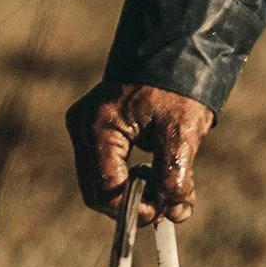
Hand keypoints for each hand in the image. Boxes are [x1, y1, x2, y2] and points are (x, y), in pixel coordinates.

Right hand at [66, 82, 215, 223]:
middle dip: (132, 205)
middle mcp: (83, 128)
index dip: (132, 209)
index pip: (105, 189)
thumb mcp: (182, 130)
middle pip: (97, 190)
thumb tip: (176, 213)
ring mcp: (84, 129)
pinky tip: (155, 178)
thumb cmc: (177, 87)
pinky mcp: (94, 131)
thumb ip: (176, 174)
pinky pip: (105, 167)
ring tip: (165, 191)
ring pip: (100, 182)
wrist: (174, 52)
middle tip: (166, 208)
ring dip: (132, 194)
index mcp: (99, 127)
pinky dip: (129, 178)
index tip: (161, 213)